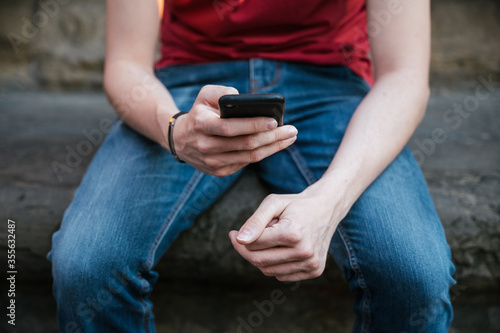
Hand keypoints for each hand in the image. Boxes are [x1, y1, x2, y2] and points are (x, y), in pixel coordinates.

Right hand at [171, 85, 296, 176]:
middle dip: (272, 137)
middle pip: (246, 144)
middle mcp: (206, 146)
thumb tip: (246, 100)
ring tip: (290, 138)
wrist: (180, 140)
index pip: (231, 127)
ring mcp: (213, 162)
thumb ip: (222, 91)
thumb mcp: (204, 95)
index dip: (253, 125)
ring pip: (250, 157)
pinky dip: (263, 153)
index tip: (274, 121)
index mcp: (201, 125)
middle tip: (292, 130)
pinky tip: (275, 145)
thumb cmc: (199, 113)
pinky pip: (246, 163)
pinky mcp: (220, 171)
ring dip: (273, 147)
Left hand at [229, 184, 348, 280]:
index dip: (240, 239)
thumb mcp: (273, 203)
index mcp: (294, 232)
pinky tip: (280, 249)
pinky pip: (282, 276)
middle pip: (259, 260)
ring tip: (269, 240)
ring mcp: (312, 263)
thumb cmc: (295, 205)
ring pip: (269, 271)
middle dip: (246, 251)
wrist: (326, 209)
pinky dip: (274, 265)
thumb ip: (255, 221)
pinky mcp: (315, 271)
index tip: (233, 233)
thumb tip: (240, 240)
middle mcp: (305, 251)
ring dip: (261, 258)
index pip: (255, 244)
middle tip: (241, 239)